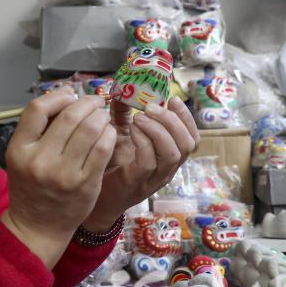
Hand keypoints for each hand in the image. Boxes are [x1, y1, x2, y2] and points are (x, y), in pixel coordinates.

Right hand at [1, 92, 117, 267]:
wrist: (37, 227)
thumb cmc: (31, 187)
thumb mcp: (21, 156)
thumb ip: (38, 128)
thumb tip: (66, 95)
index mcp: (19, 150)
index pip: (37, 109)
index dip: (57, 96)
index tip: (70, 96)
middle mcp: (40, 160)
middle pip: (69, 116)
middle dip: (87, 103)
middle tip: (95, 102)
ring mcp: (64, 174)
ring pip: (90, 129)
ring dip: (101, 116)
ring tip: (103, 117)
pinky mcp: (86, 184)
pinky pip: (103, 149)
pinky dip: (109, 135)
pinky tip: (109, 134)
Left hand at [82, 95, 198, 231]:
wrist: (93, 196)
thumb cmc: (110, 165)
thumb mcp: (120, 135)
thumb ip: (122, 114)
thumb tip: (121, 90)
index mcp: (168, 157)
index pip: (192, 139)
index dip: (186, 118)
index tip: (172, 99)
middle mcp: (166, 169)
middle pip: (187, 145)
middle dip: (173, 121)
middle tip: (151, 107)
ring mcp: (153, 179)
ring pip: (173, 154)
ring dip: (158, 129)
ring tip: (139, 118)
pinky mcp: (137, 182)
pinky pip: (149, 161)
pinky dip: (143, 141)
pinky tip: (131, 131)